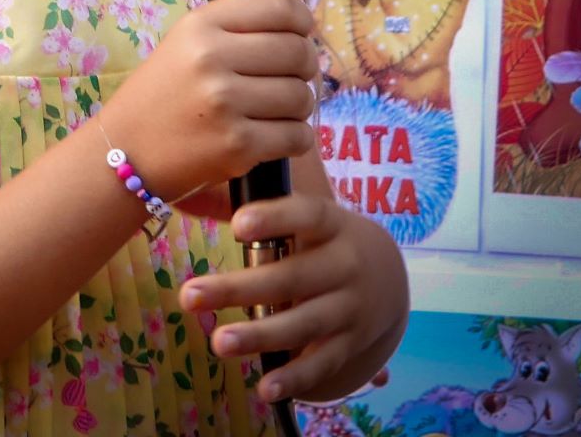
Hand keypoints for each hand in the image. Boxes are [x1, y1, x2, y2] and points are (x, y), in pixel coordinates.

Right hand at [97, 0, 317, 204]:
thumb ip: (236, 29)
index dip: (301, 20)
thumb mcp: (186, 43)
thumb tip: (300, 27)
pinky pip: (297, 136)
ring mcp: (225, 103)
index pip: (278, 7)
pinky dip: (295, 138)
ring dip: (300, 106)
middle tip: (294, 77)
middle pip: (296, 52)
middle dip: (306, 66)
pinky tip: (276, 136)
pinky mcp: (237, 146)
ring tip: (279, 110)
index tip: (302, 32)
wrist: (126, 151)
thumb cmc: (163, 93)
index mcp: (201, 25)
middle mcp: (212, 58)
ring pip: (301, 96)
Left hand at [177, 191, 395, 404]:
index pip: (306, 215)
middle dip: (240, 288)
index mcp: (333, 224)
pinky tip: (264, 388)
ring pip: (303, 324)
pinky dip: (294, 378)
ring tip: (218, 342)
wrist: (389, 274)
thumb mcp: (314, 217)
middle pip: (291, 277)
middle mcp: (345, 266)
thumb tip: (206, 192)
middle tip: (190, 295)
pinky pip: (321, 364)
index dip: (274, 219)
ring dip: (260, 335)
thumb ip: (273, 214)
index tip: (237, 225)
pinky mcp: (350, 345)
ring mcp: (350, 308)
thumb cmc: (328, 238)